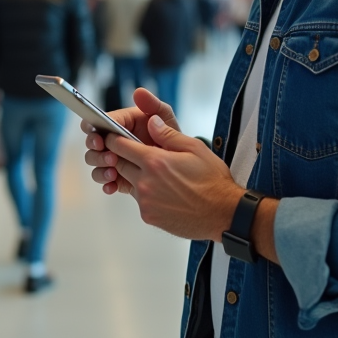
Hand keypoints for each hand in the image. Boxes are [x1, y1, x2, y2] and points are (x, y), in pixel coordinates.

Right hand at [82, 88, 178, 193]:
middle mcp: (113, 140)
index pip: (99, 122)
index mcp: (121, 122)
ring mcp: (114, 158)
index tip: (99, 139)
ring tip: (113, 173)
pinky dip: (106, 184)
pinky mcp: (118, 176)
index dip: (93, 129)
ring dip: (100, 168)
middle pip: (92, 144)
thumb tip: (139, 92)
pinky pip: (105, 181)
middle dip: (96, 152)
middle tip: (109, 157)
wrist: (180, 161)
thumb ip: (152, 104)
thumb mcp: (165, 117)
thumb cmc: (170, 134)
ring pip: (95, 163)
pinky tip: (113, 186)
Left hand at [104, 114, 242, 241]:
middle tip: (139, 154)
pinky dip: (145, 194)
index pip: (119, 146)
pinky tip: (164, 192)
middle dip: (124, 158)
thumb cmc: (212, 181)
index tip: (114, 137)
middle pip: (119, 165)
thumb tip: (152, 122)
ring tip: (159, 175)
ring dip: (136, 176)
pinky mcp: (149, 216)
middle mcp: (145, 182)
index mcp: (154, 161)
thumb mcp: (194, 148)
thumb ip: (168, 134)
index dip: (114, 139)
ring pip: (129, 183)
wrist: (223, 214)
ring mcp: (145, 202)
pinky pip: (139, 200)